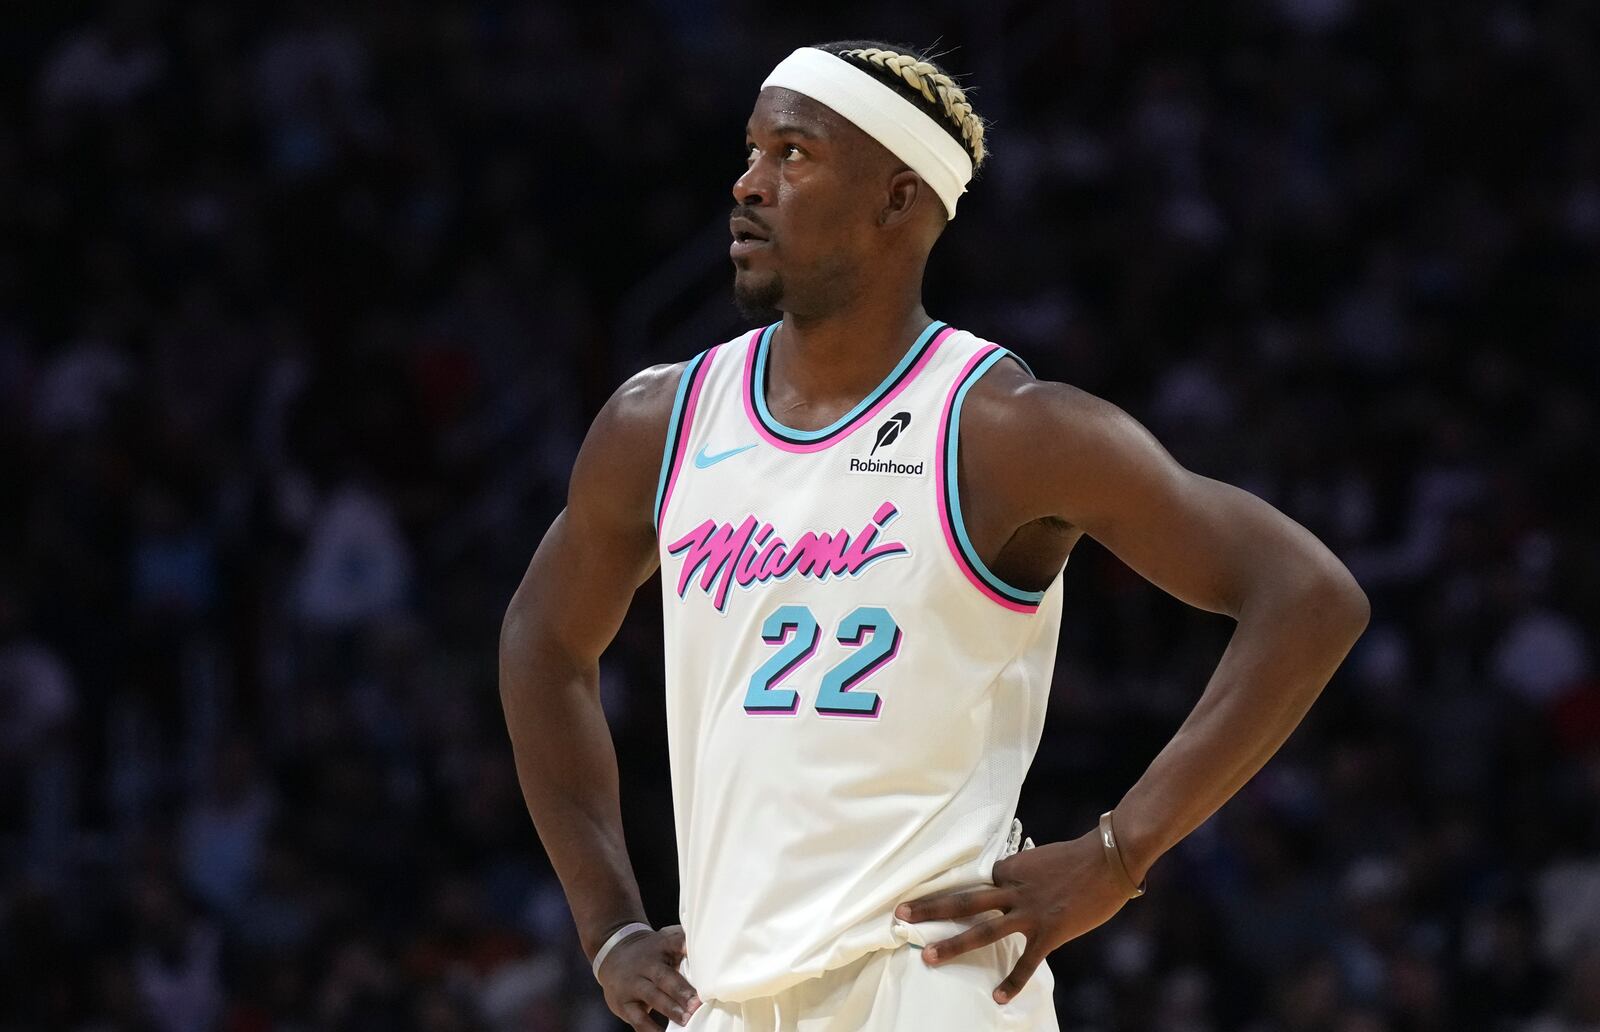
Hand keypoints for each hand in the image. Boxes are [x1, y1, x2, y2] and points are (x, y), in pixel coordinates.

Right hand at [595, 924, 702, 1029]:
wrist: (612, 952)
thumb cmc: (651, 951)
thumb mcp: (664, 940)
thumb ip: (684, 943)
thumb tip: (712, 948)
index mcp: (660, 946)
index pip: (673, 942)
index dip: (683, 945)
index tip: (691, 951)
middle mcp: (646, 964)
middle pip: (663, 976)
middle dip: (681, 991)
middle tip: (696, 1003)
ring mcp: (633, 984)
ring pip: (652, 997)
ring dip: (670, 1009)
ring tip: (686, 1020)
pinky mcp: (624, 1003)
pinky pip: (638, 1019)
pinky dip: (651, 1029)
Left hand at [893, 829, 1134, 1004]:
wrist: (1109, 858)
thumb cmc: (1078, 857)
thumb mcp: (1040, 860)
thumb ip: (1021, 874)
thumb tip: (1006, 883)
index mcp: (1009, 869)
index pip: (974, 882)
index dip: (952, 892)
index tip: (925, 897)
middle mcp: (1012, 890)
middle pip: (964, 901)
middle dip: (930, 909)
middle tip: (901, 913)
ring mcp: (1029, 913)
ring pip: (983, 929)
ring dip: (954, 944)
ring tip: (929, 957)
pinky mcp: (1049, 932)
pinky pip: (1026, 962)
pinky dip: (1012, 982)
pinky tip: (997, 997)